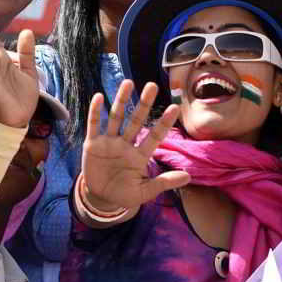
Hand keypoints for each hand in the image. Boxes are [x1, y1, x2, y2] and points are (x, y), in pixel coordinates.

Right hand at [80, 79, 186, 214]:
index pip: (155, 136)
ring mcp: (109, 142)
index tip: (175, 108)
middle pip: (136, 120)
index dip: (164, 122)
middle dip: (144, 103)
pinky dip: (95, 112)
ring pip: (116, 117)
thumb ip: (163, 183)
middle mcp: (126, 144)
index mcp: (140, 155)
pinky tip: (99, 97)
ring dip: (122, 100)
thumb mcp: (144, 192)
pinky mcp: (92, 144)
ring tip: (128, 83)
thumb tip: (188, 177)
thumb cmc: (124, 194)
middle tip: (152, 85)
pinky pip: (94, 125)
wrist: (100, 199)